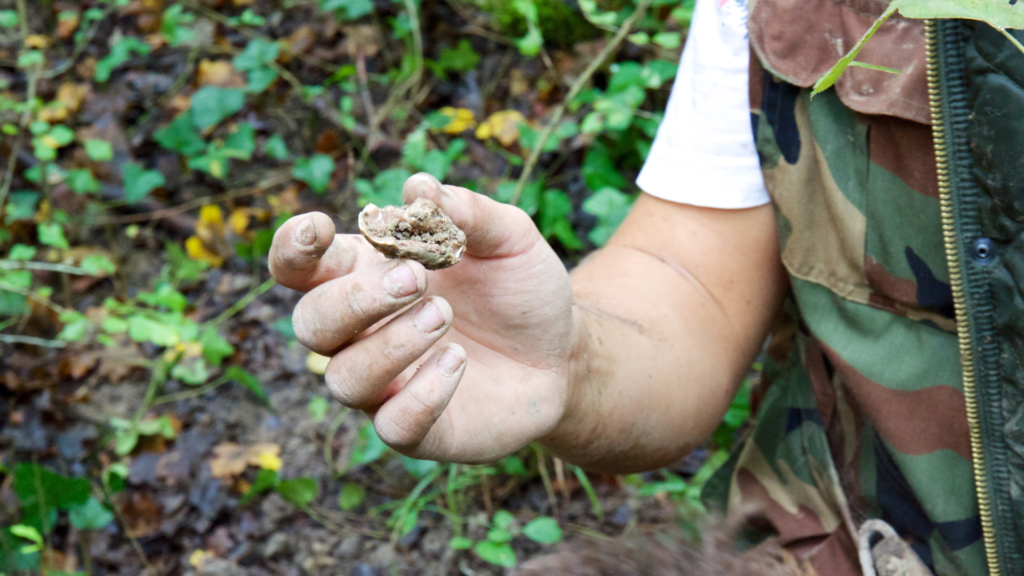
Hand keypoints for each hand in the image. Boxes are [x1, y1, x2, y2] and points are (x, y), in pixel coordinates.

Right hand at [269, 173, 575, 462]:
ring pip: (344, 377)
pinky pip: (393, 425)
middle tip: (417, 278)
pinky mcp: (419, 430)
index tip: (319, 228)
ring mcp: (387, 386)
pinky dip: (422, 393)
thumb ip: (466, 211)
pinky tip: (458, 361)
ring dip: (390, 344)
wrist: (563, 355)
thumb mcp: (509, 238)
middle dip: (355, 299)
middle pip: (311, 322)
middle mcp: (364, 335)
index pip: (300, 268)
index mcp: (369, 278)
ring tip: (444, 316)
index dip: (292, 249)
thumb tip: (418, 187)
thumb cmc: (520, 291)